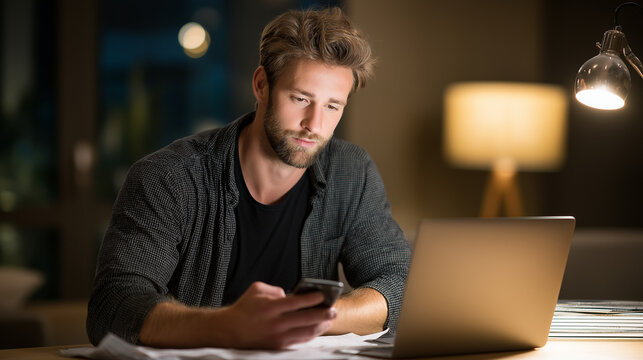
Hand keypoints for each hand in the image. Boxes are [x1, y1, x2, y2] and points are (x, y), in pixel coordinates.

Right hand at [217, 281, 336, 348]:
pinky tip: (317, 329)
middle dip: (322, 315)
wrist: (229, 330)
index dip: (312, 299)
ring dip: (320, 327)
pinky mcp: (278, 346)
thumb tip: (292, 295)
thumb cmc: (245, 308)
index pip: (296, 302)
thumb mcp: (257, 290)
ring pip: (305, 333)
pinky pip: (299, 341)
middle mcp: (275, 323)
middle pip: (305, 320)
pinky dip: (310, 335)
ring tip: (329, 320)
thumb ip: (275, 289)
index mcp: (270, 307)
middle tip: (333, 310)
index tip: (323, 295)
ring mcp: (277, 337)